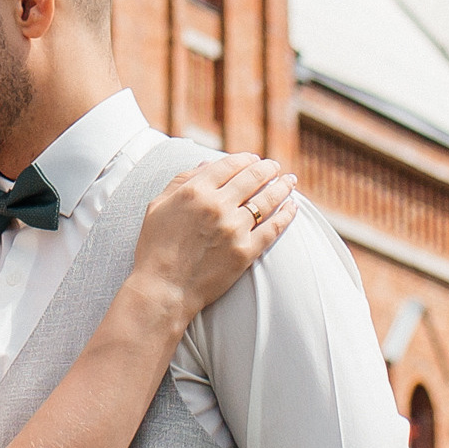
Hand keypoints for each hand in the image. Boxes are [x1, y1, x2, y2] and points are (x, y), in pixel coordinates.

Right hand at [129, 156, 296, 324]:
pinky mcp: (246, 252)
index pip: (229, 165)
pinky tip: (292, 207)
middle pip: (252, 178)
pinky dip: (286, 215)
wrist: (164, 288)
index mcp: (195, 191)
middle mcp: (217, 205)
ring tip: (290, 181)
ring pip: (267, 200)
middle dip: (268, 169)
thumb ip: (183, 180)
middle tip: (276, 166)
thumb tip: (208, 164)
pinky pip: (273, 228)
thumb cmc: (156, 246)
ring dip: (282, 187)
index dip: (246, 159)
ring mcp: (234, 229)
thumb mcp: (158, 205)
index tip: (255, 159)